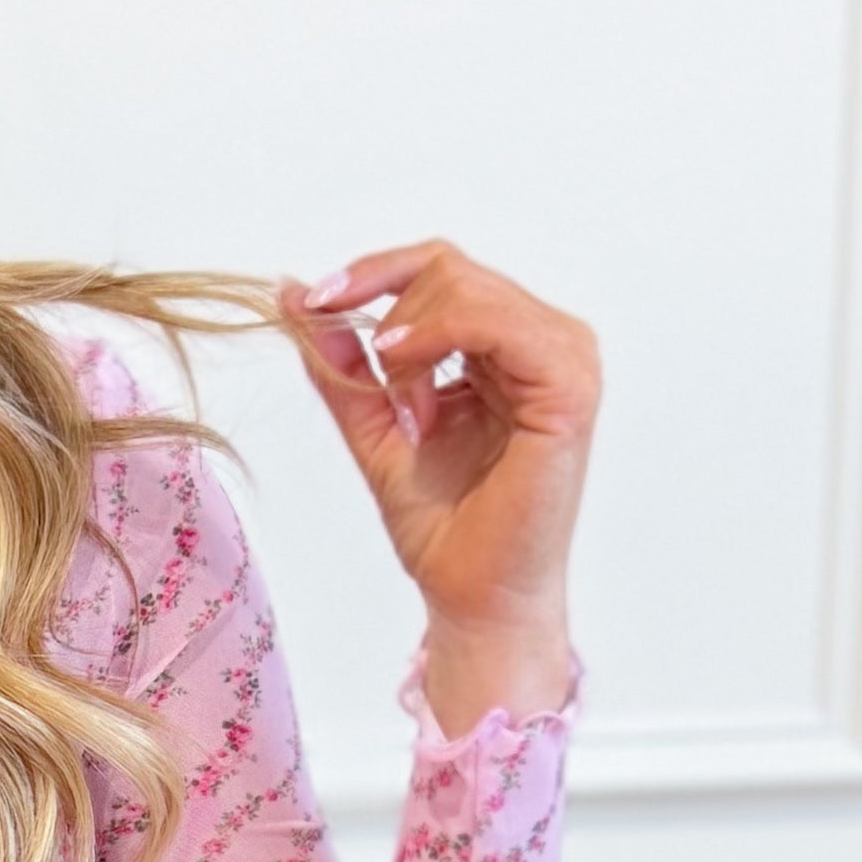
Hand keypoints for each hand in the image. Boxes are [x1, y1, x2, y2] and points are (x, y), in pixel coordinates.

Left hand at [279, 242, 598, 736]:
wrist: (471, 594)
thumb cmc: (443, 526)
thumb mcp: (373, 424)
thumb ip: (342, 362)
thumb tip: (292, 293)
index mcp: (509, 345)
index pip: (441, 269)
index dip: (372, 272)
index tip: (315, 301)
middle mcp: (545, 341)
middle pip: (449, 267)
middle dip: (388, 317)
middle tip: (380, 394)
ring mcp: (565, 359)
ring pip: (467, 287)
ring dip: (413, 341)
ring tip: (408, 412)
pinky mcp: (569, 387)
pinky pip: (496, 323)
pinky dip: (439, 341)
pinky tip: (413, 391)